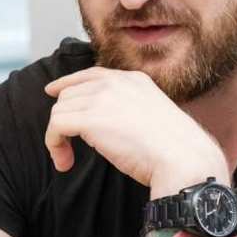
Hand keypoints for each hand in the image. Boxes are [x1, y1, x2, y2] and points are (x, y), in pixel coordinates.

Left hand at [44, 67, 228, 194]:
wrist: (182, 158)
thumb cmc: (174, 148)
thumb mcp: (153, 115)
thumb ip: (130, 110)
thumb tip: (107, 125)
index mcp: (134, 80)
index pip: (91, 74)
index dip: (68, 83)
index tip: (54, 92)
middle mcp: (116, 83)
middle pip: (69, 94)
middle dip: (63, 119)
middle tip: (68, 147)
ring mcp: (102, 99)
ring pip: (59, 111)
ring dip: (57, 137)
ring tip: (67, 159)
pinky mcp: (90, 119)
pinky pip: (56, 126)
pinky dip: (54, 145)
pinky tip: (65, 162)